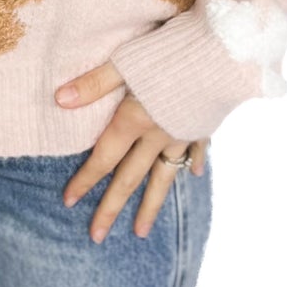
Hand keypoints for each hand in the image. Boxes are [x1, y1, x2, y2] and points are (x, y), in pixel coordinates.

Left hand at [55, 59, 207, 241]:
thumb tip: (59, 100)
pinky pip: (197, 151)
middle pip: (130, 178)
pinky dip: (194, 164)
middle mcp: (158, 135)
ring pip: (163, 176)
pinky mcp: (205, 124)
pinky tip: (196, 175)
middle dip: (111, 208)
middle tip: (96, 236)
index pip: (103, 158)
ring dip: (150, 205)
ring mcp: (184, 133)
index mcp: (135, 120)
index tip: (69, 202)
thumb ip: (95, 83)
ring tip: (141, 231)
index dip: (85, 180)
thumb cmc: (172, 50)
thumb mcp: (127, 61)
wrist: (226, 50)